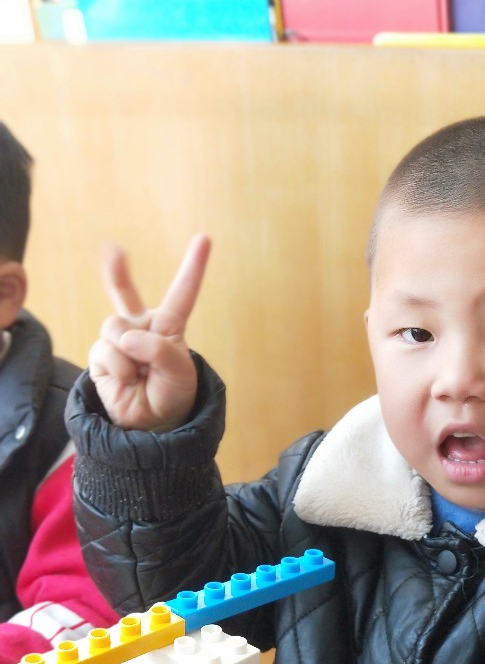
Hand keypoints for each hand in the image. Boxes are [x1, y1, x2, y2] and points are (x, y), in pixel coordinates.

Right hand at [88, 234, 210, 430]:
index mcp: (169, 327)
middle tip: (113, 250)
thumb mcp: (180, 373)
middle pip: (125, 293)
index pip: (181, 294)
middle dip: (116, 270)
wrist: (151, 424)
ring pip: (115, 326)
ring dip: (129, 353)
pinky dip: (119, 368)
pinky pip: (107, 351)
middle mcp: (141, 328)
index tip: (204, 239)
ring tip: (139, 374)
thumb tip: (125, 338)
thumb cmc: (172, 396)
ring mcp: (118, 340)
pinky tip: (127, 380)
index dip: (193, 267)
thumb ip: (159, 350)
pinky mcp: (101, 354)